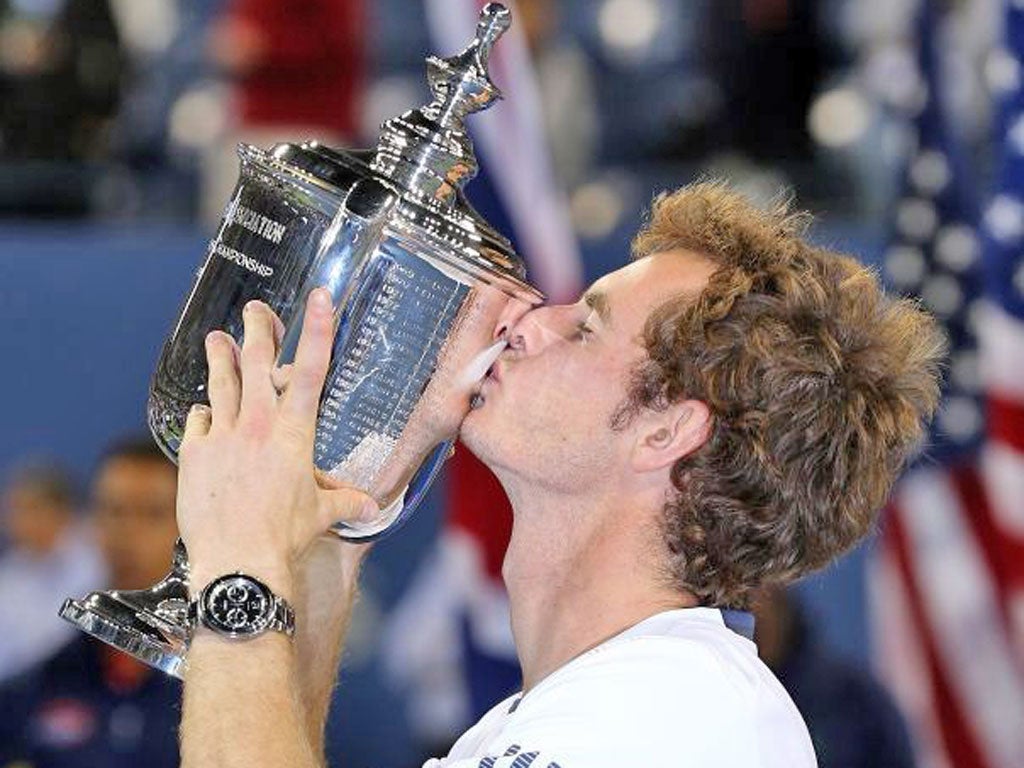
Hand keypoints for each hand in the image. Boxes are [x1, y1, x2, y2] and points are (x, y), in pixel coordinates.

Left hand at [175, 289, 377, 597]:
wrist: (237, 561)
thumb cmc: (285, 537)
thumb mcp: (321, 516)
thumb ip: (346, 503)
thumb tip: (374, 508)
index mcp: (294, 434)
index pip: (310, 371)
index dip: (317, 330)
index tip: (319, 297)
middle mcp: (257, 426)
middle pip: (256, 363)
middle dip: (257, 330)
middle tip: (256, 309)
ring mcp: (222, 437)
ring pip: (221, 384)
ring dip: (220, 356)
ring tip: (217, 337)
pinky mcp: (194, 455)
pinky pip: (198, 421)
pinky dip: (203, 411)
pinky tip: (203, 408)